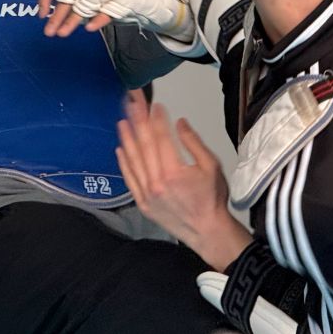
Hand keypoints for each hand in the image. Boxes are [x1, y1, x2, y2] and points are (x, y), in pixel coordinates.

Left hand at [116, 90, 250, 270]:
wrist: (208, 231)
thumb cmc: (212, 199)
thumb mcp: (211, 165)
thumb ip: (193, 142)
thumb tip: (179, 123)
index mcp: (173, 171)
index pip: (160, 137)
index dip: (156, 118)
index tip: (154, 105)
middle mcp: (156, 182)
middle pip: (144, 143)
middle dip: (137, 120)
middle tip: (132, 102)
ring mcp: (146, 193)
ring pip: (133, 159)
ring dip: (127, 138)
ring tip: (122, 120)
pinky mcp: (142, 202)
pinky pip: (129, 178)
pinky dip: (124, 162)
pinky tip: (120, 149)